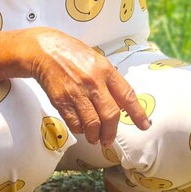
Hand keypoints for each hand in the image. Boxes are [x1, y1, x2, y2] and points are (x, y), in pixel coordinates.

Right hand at [21, 28, 149, 145]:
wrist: (45, 51)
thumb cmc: (75, 55)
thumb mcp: (98, 61)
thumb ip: (110, 81)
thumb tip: (122, 105)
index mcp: (106, 70)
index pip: (127, 95)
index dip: (137, 113)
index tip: (145, 125)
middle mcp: (93, 82)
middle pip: (110, 115)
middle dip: (111, 132)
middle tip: (109, 140)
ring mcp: (77, 92)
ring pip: (92, 123)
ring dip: (95, 136)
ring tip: (94, 138)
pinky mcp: (61, 100)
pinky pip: (75, 123)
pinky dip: (80, 129)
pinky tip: (81, 128)